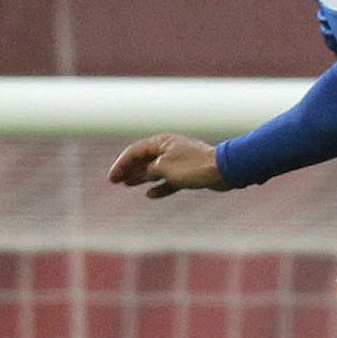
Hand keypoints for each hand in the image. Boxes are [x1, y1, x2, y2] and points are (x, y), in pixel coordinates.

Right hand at [109, 133, 228, 197]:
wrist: (224, 170)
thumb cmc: (194, 166)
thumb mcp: (165, 167)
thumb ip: (150, 169)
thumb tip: (145, 172)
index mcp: (162, 142)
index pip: (135, 151)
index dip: (121, 164)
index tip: (112, 178)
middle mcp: (169, 149)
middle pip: (144, 159)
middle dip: (129, 169)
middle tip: (115, 181)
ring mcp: (180, 161)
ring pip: (156, 169)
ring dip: (141, 177)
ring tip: (128, 185)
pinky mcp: (189, 173)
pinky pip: (170, 180)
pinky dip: (160, 187)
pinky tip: (150, 195)